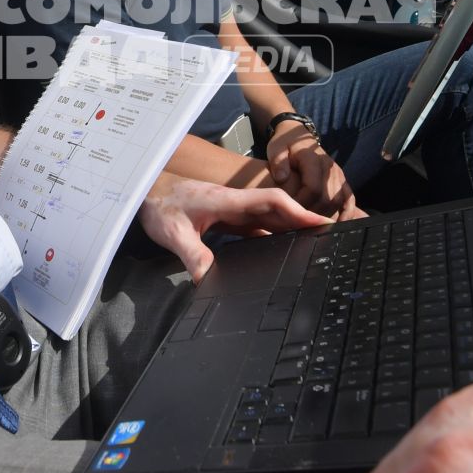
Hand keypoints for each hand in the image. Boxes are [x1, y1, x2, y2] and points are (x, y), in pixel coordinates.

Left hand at [137, 176, 329, 281]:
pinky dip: (271, 235)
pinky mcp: (225, 217)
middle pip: (278, 210)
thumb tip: (208, 282)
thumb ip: (193, 255)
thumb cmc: (157, 204)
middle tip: (330, 237)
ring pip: (268, 218)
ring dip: (290, 228)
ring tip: (313, 244)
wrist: (142, 189)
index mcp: (227, 201)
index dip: (299, 212)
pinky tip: (279, 249)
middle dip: (304, 221)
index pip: (272, 202)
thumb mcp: (173, 234)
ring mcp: (230, 210)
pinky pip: (255, 226)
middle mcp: (234, 203)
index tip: (321, 222)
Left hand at [265, 121, 355, 216]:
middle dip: (313, 214)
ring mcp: (338, 174)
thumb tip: (282, 178)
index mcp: (313, 159)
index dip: (302, 204)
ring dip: (326, 215)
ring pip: (338, 201)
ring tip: (311, 226)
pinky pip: (349, 199)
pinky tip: (339, 225)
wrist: (297, 135)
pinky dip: (347, 213)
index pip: (313, 188)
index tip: (289, 212)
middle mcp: (330, 167)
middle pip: (327, 198)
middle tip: (298, 224)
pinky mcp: (342, 180)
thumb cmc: (284, 144)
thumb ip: (278, 161)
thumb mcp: (276, 148)